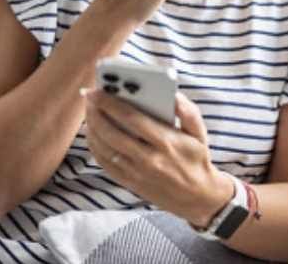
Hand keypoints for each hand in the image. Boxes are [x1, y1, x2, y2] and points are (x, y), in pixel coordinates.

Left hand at [82, 86, 232, 226]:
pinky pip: (104, 163)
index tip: (97, 90)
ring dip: (92, 127)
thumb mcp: (199, 132)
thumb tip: (171, 93)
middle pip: (112, 132)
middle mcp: (149, 159)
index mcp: (166, 142)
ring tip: (89, 111)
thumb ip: (187, 111)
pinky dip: (94, 146)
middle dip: (95, 112)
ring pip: (104, 148)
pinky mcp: (129, 183)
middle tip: (88, 97)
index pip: (131, 118)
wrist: (198, 197)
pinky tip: (92, 132)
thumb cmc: (196, 158)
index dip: (110, 102)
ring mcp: (137, 173)